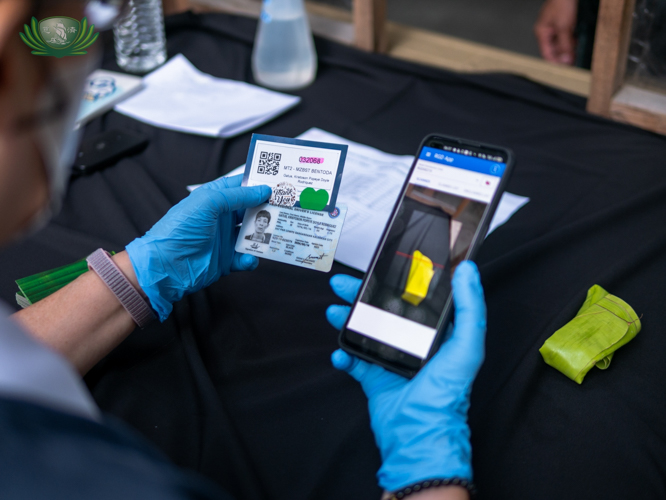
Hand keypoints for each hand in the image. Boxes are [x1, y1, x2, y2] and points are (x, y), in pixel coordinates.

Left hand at [126, 175, 270, 320]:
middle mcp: (222, 217)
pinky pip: (247, 257)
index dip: (259, 183)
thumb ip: (237, 196)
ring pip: (253, 233)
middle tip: (287, 206)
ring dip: (264, 233)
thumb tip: (262, 190)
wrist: (166, 266)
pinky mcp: (227, 260)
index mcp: (215, 198)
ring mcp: (225, 239)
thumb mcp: (208, 203)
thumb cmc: (180, 229)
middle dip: (268, 208)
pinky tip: (251, 257)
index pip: (241, 186)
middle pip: (251, 209)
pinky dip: (252, 258)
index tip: (280, 181)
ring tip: (276, 232)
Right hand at [326, 262, 485, 491]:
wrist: (418, 435)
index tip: (379, 268)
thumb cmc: (447, 394)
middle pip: (381, 310)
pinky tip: (339, 351)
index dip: (395, 281)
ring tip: (334, 311)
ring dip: (346, 319)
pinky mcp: (374, 379)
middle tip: (344, 284)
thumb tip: (469, 272)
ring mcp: (391, 360)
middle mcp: (412, 343)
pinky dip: (343, 355)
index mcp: (434, 333)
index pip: (412, 299)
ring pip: (364, 330)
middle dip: (361, 296)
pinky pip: (353, 361)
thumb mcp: (467, 347)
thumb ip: (470, 308)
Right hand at [534, 0, 577, 64]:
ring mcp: (556, 26)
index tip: (565, 71)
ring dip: (570, 48)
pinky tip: (580, 43)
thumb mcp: (564, 26)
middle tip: (575, 64)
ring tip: (579, 54)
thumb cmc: (562, 1)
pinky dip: (574, 40)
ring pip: (563, 43)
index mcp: (542, 32)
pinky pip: (568, 35)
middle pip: (555, 49)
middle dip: (565, 56)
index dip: (555, 63)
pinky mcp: (565, 21)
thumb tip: (565, 60)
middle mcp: (548, 30)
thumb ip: (565, 44)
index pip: (547, 54)